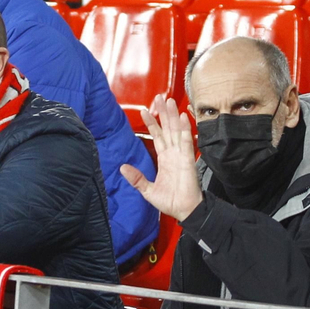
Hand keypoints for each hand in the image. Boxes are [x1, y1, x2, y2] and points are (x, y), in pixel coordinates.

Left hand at [120, 94, 203, 221]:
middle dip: (163, 113)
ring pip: (176, 131)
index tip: (144, 111)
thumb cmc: (170, 201)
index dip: (151, 123)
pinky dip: (184, 129)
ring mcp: (181, 155)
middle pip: (167, 129)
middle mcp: (173, 153)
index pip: (157, 136)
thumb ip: (136, 178)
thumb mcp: (147, 190)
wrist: (184, 210)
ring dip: (173, 116)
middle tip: (159, 98)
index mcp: (165, 159)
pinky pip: (186, 141)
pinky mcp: (188, 159)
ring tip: (169, 101)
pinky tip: (181, 117)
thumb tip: (122, 168)